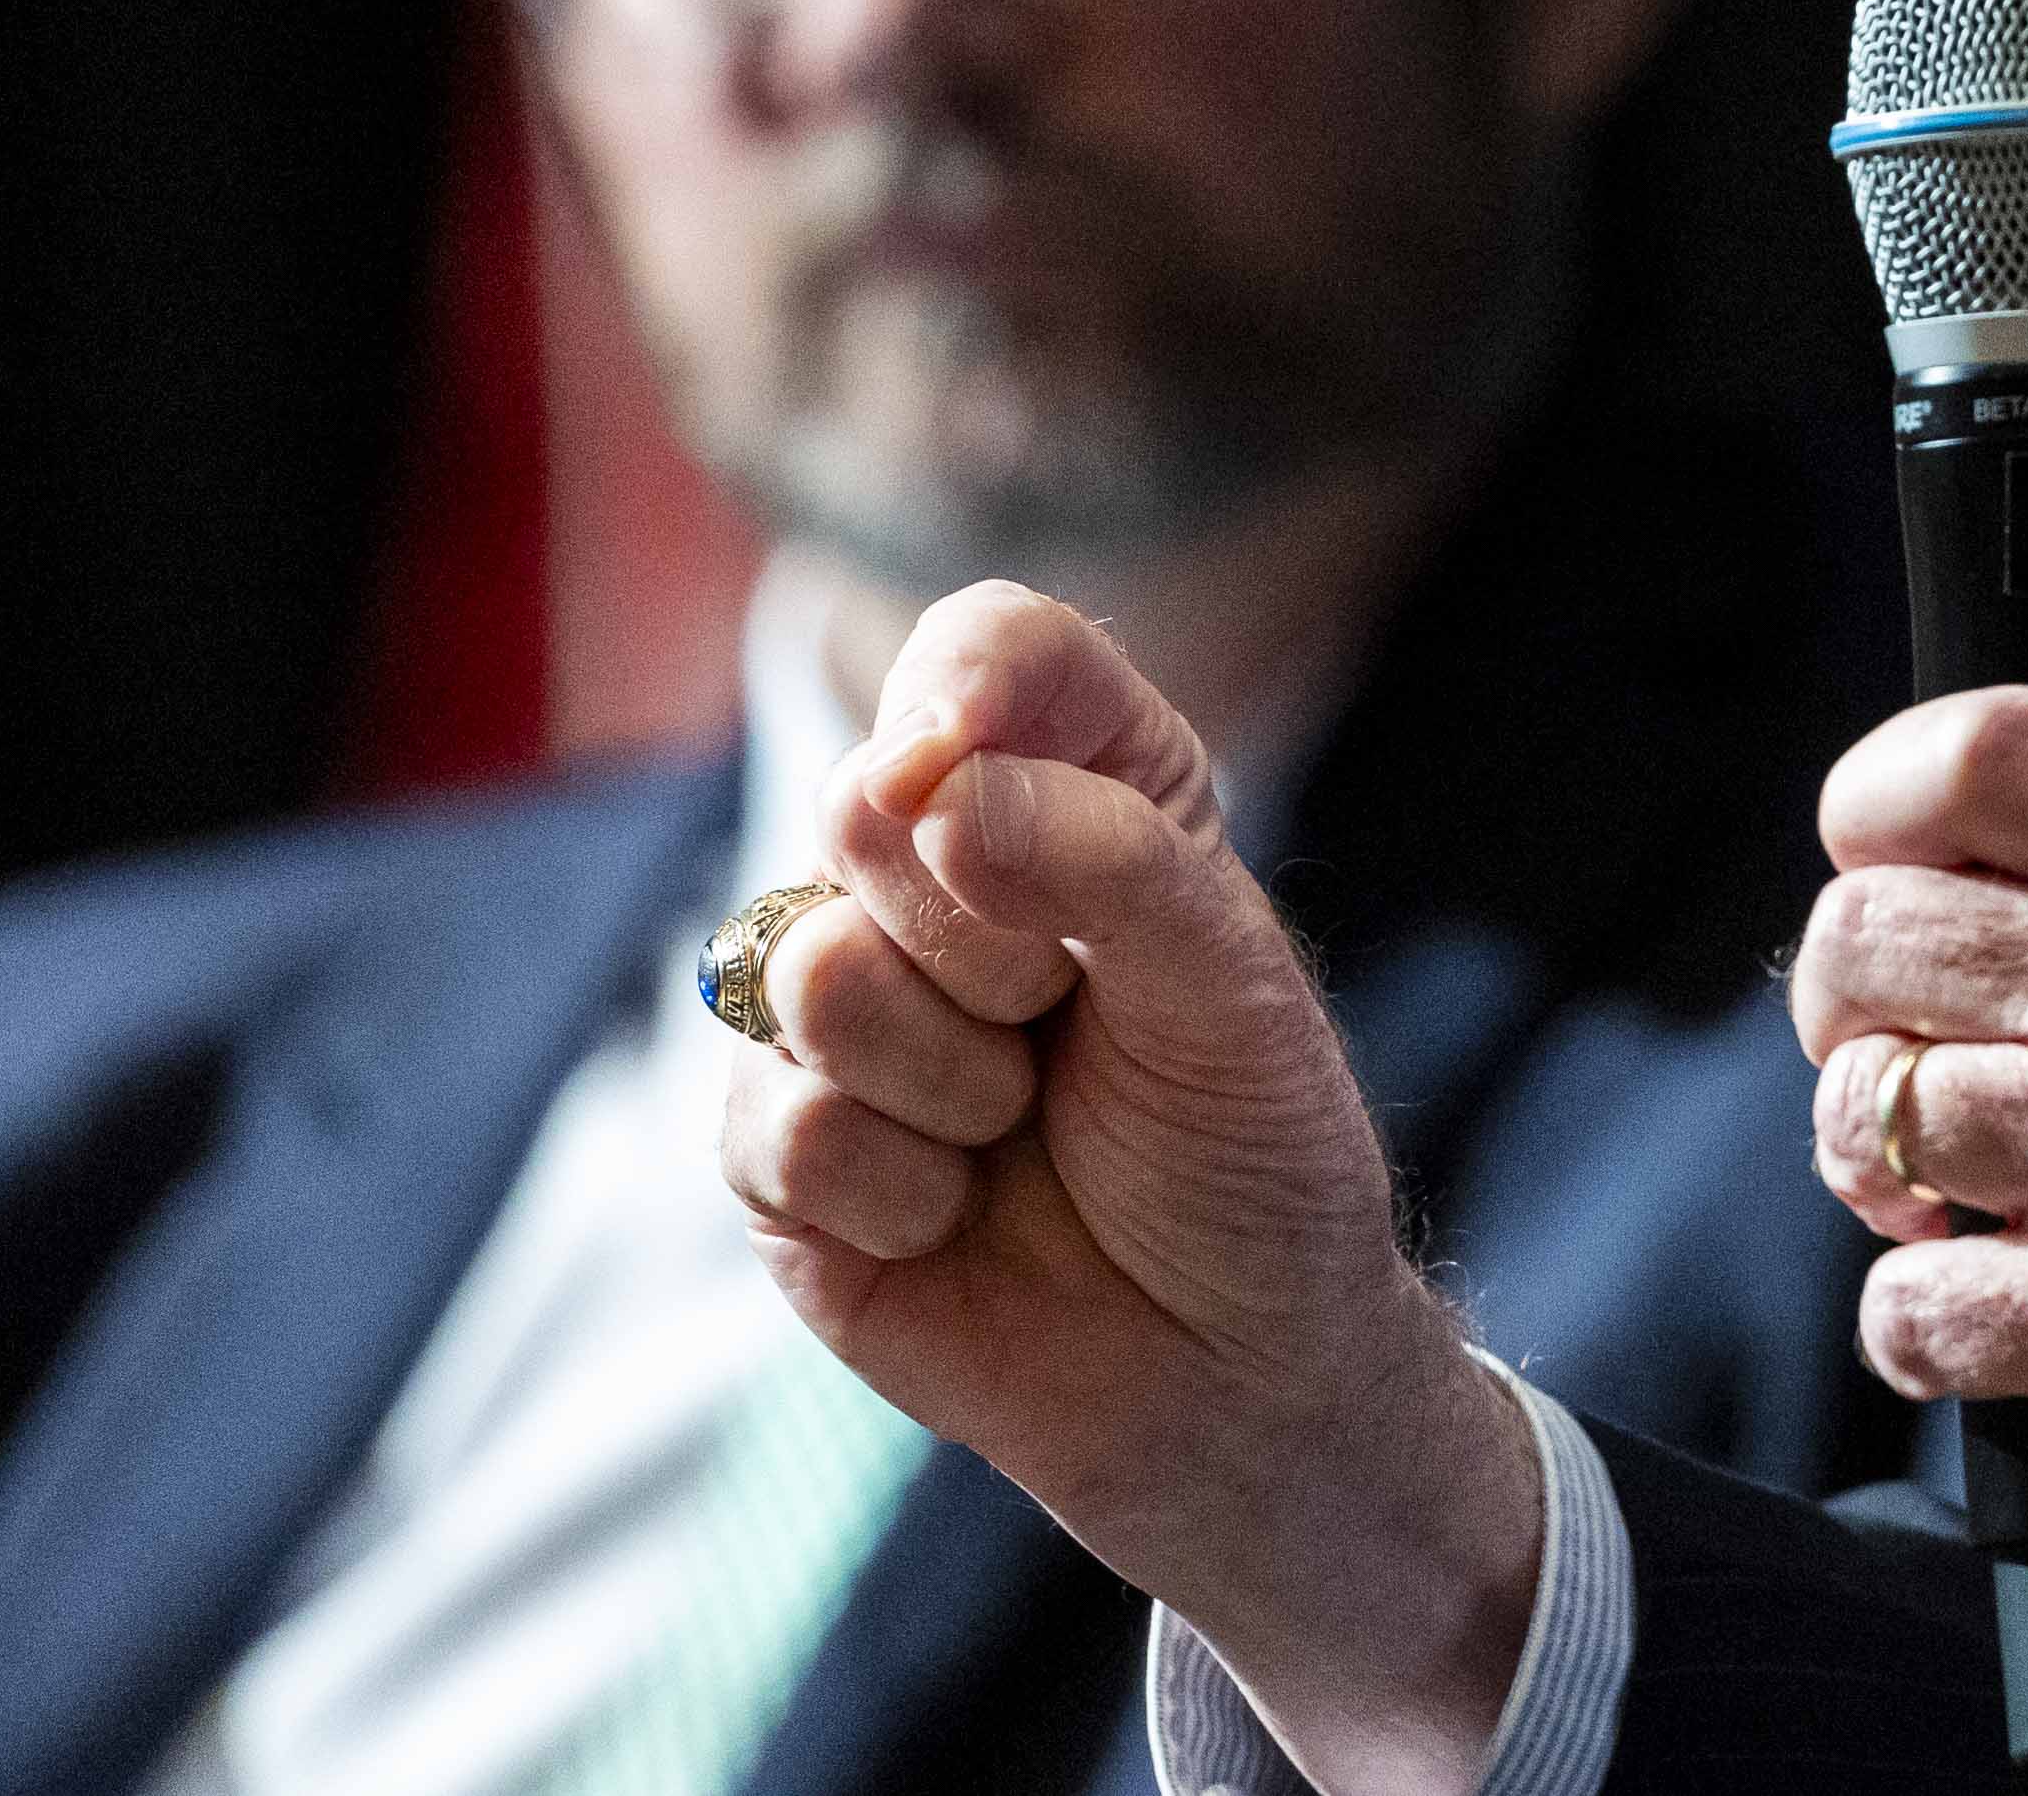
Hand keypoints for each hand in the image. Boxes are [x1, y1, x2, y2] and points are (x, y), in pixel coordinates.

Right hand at [718, 582, 1539, 1790]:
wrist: (1233, 1375)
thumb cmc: (1252, 1154)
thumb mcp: (1230, 985)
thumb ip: (1103, 856)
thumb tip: (926, 784)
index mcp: (1081, 793)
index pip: (989, 652)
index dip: (961, 687)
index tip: (966, 763)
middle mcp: (944, 883)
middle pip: (861, 804)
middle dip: (983, 937)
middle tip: (1067, 1021)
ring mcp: (847, 1013)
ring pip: (809, 974)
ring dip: (949, 1080)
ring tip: (1026, 1128)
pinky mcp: (781, 1152)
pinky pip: (775, 1126)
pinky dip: (897, 1191)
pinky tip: (957, 1217)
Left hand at [1791, 689, 2027, 1648]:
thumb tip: (1994, 872)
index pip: (1974, 749)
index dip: (1878, 807)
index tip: (1889, 868)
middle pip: (1866, 933)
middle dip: (1850, 1011)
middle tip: (1909, 1058)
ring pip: (1863, 1113)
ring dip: (1879, 1171)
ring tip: (1958, 1201)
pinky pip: (1904, 1309)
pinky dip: (1920, 1328)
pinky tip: (1992, 1319)